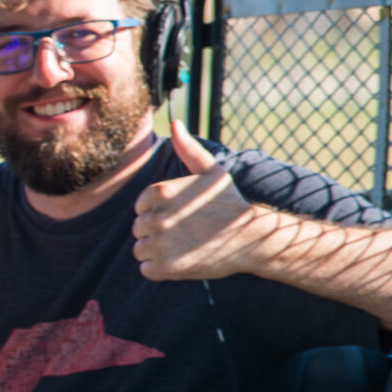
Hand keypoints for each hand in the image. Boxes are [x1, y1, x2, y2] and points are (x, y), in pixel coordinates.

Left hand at [135, 118, 270, 279]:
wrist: (252, 238)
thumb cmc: (229, 203)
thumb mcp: (212, 171)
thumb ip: (188, 149)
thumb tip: (174, 123)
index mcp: (159, 192)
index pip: (140, 207)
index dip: (158, 213)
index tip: (182, 215)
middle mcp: (155, 217)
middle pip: (139, 228)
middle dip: (158, 232)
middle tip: (188, 232)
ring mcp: (159, 243)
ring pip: (141, 249)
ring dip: (158, 251)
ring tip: (186, 246)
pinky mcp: (165, 267)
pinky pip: (147, 269)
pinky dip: (161, 269)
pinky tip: (183, 260)